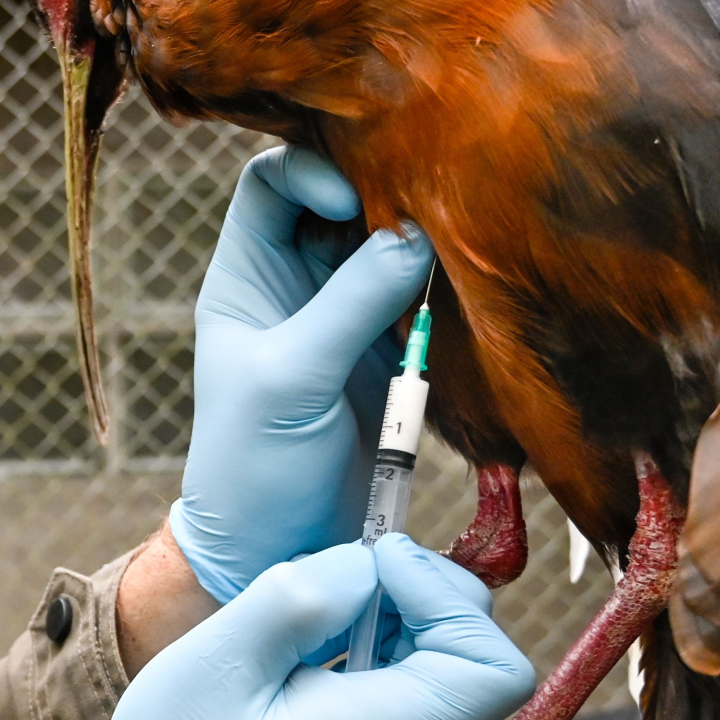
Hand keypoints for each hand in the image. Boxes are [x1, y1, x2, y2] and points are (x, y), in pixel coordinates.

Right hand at [60, 536, 534, 719]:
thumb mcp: (221, 662)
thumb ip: (301, 597)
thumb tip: (367, 563)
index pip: (494, 666)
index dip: (449, 598)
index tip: (378, 564)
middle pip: (473, 645)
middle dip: (417, 586)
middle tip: (337, 569)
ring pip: (440, 649)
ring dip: (388, 604)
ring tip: (310, 603)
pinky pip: (404, 669)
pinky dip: (370, 629)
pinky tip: (310, 630)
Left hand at [170, 146, 432, 604]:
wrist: (278, 550)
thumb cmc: (253, 466)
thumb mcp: (291, 378)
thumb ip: (349, 304)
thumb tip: (415, 234)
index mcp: (246, 275)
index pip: (271, 182)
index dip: (312, 170)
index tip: (356, 202)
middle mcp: (295, 282)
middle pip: (342, 198)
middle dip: (384, 190)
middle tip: (431, 202)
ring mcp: (346, 314)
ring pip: (389, 243)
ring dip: (423, 238)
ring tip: (459, 241)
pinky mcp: (391, 351)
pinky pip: (423, 294)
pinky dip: (447, 285)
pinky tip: (472, 285)